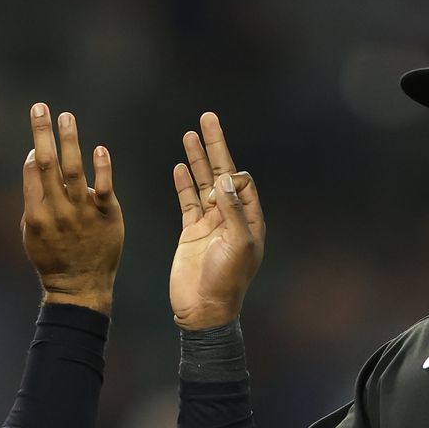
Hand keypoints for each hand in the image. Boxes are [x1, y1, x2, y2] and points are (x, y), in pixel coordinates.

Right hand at [21, 103, 123, 310]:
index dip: (33, 153)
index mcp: (36, 215)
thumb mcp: (31, 232)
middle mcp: (58, 211)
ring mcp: (83, 213)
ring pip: (75, 170)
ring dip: (69, 141)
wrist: (81, 286)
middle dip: (42, 134)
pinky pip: (104, 188)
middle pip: (48, 165)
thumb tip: (34, 162)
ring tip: (66, 117)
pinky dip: (102, 168)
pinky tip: (99, 149)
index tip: (36, 141)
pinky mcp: (108, 215)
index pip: (32, 174)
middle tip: (40, 107)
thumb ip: (32, 199)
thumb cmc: (53, 257)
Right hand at [169, 111, 264, 329]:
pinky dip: (183, 183)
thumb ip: (233, 210)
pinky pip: (187, 201)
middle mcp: (231, 217)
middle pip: (223, 174)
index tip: (221, 184)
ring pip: (203, 183)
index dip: (233, 175)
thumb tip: (226, 178)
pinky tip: (179, 166)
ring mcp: (210, 223)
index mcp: (249, 221)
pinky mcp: (190, 231)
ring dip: (197, 159)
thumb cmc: (227, 281)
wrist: (202, 309)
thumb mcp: (238, 245)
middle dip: (216, 146)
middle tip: (208, 118)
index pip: (242, 183)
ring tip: (189, 134)